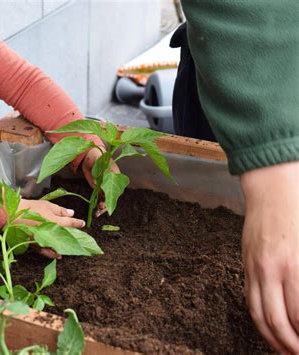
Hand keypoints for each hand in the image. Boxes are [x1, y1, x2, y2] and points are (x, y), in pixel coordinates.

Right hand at [17, 199, 85, 258]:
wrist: (12, 215)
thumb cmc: (30, 208)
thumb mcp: (47, 205)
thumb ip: (60, 210)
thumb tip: (72, 213)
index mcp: (55, 222)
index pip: (70, 223)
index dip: (77, 223)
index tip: (83, 223)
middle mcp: (50, 233)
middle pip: (66, 237)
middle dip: (75, 238)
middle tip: (82, 239)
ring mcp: (43, 241)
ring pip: (58, 248)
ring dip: (66, 248)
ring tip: (72, 249)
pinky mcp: (34, 245)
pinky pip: (46, 252)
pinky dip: (53, 254)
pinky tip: (58, 255)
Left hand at [81, 147, 120, 215]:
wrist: (90, 157)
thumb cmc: (96, 156)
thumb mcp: (97, 160)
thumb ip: (98, 170)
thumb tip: (97, 183)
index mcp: (116, 174)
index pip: (116, 186)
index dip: (112, 195)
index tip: (106, 200)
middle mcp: (114, 182)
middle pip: (114, 195)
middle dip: (108, 204)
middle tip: (101, 209)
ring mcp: (108, 186)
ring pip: (109, 199)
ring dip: (104, 207)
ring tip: (98, 213)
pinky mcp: (102, 189)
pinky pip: (103, 199)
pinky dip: (101, 206)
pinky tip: (97, 212)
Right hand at [241, 161, 298, 353]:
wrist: (271, 187)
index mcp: (293, 265)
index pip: (298, 315)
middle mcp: (270, 270)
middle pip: (277, 321)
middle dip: (291, 345)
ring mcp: (254, 267)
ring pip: (258, 314)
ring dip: (272, 338)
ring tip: (286, 350)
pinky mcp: (246, 263)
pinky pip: (249, 299)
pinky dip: (258, 319)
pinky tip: (269, 327)